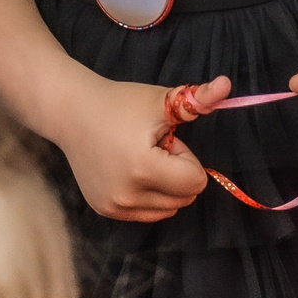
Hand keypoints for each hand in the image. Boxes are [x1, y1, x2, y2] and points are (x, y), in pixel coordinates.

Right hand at [55, 74, 223, 222]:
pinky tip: (127, 170)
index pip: (195, 181)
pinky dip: (148, 195)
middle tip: (151, 148)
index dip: (186, 157)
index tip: (164, 140)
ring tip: (138, 158)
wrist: (70, 112)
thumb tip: (227, 85)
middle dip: (176, 172)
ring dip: (164, 186)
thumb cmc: (118, 103)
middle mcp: (128, 195)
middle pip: (184, 198)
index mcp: (144, 169)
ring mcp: (115, 207)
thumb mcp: (160, 100)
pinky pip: (147, 213)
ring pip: (168, 209)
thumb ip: (198, 99)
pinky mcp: (105, 211)